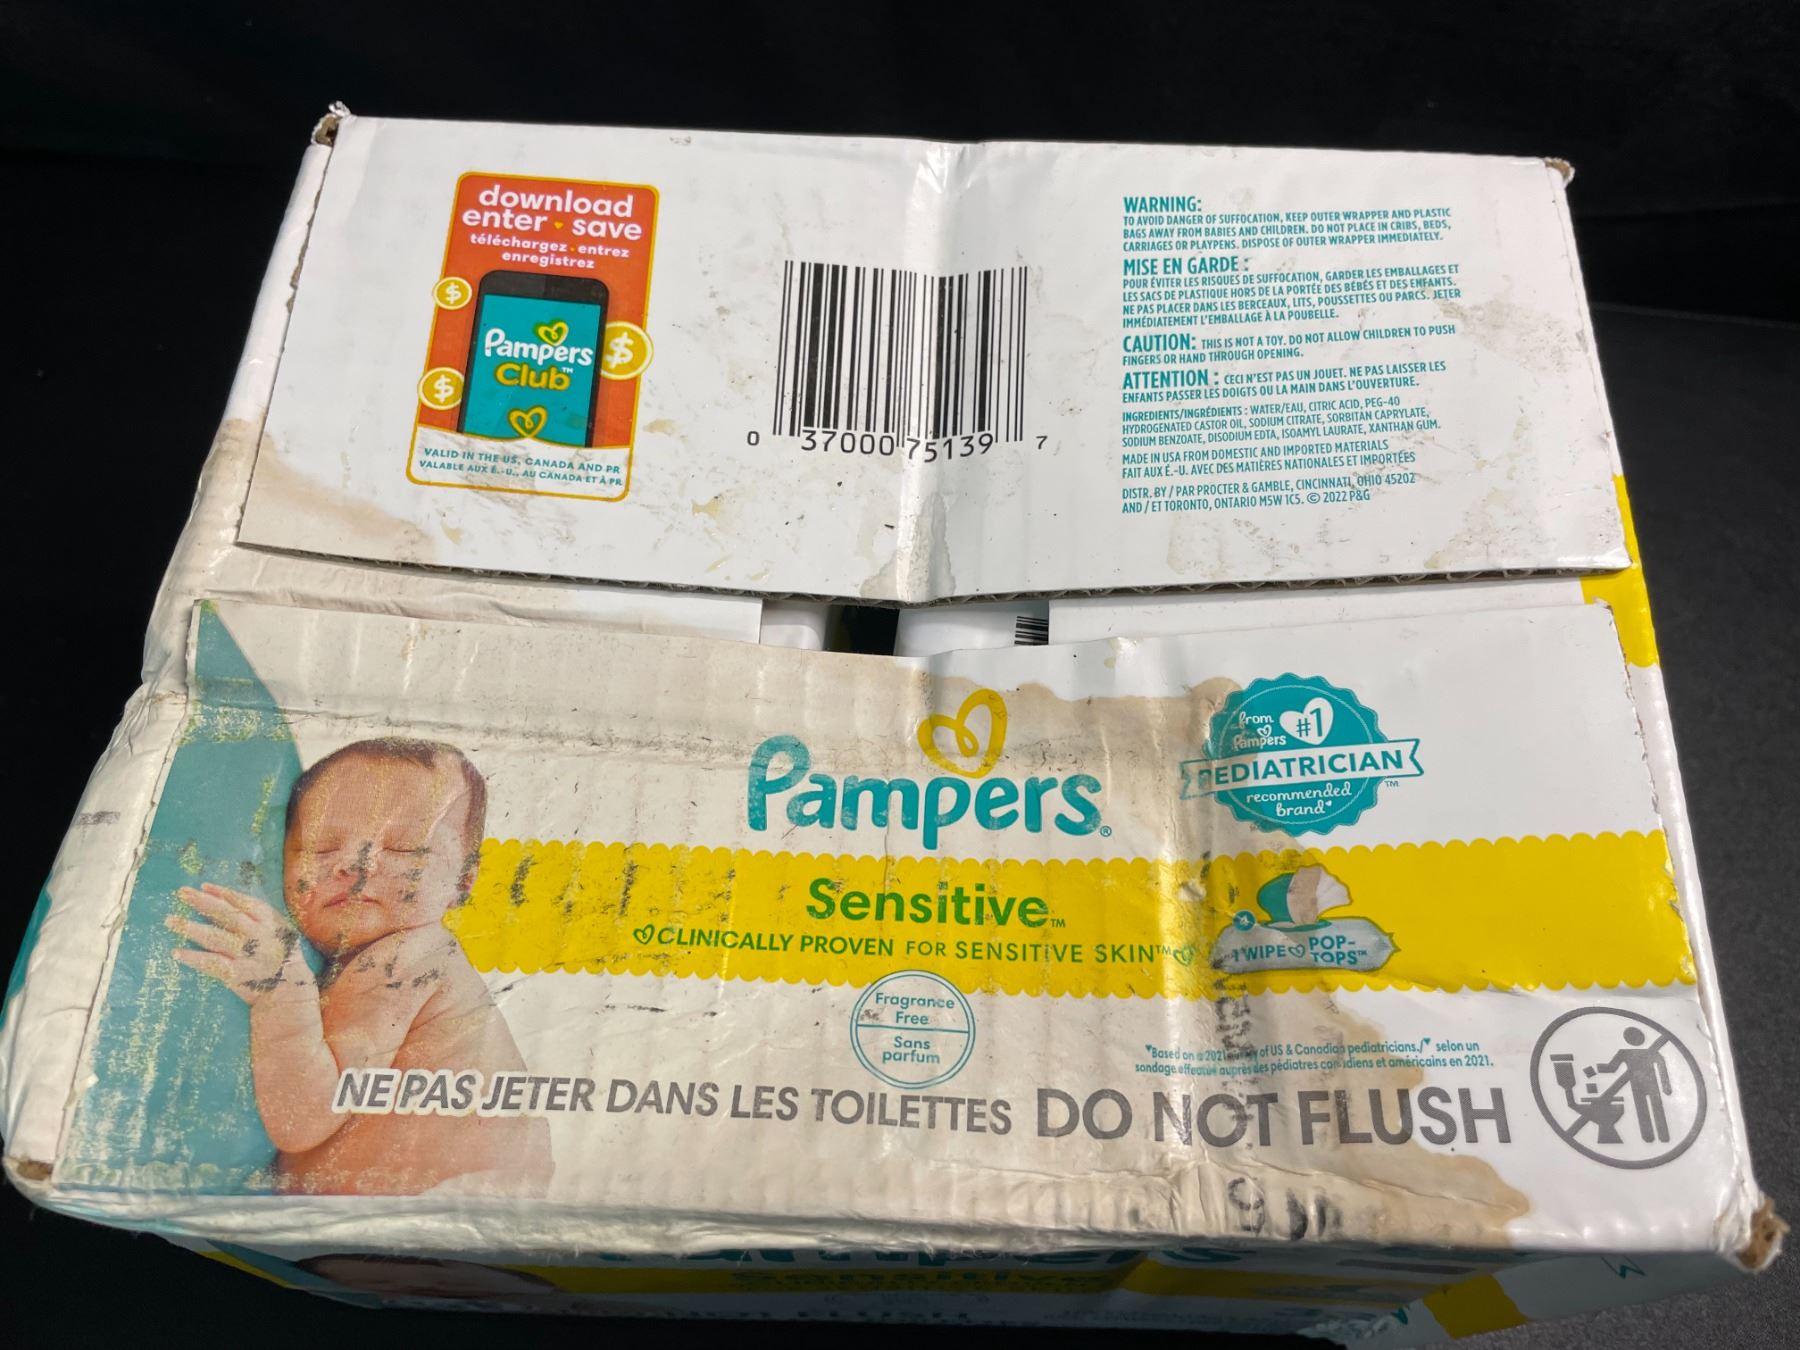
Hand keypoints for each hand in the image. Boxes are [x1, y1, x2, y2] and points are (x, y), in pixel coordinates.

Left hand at [167, 883, 312, 1005]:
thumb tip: (222, 898)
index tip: (203, 886)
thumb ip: (256, 916)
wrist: (289, 992)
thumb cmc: (281, 956)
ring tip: (170, 920)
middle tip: (181, 893)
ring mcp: (247, 955)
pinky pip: (211, 963)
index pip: (243, 902)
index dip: (222, 893)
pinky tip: (177, 953)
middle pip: (226, 915)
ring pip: (214, 937)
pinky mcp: (236, 974)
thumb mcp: (278, 930)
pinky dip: (194, 958)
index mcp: (271, 921)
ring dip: (191, 928)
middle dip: (203, 902)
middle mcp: (259, 935)